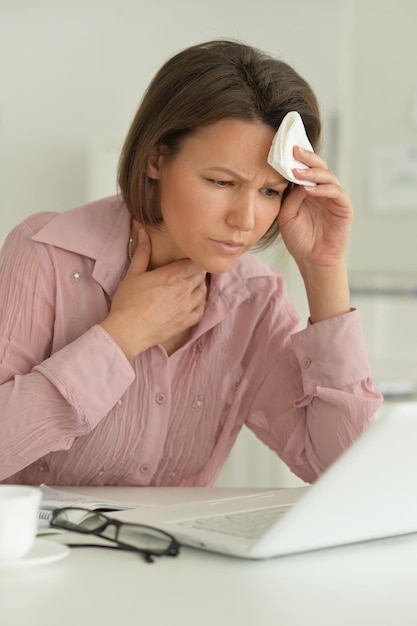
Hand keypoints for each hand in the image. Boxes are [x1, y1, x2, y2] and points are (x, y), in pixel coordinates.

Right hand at [100, 230, 206, 359]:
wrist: (127, 331)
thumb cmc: (127, 302)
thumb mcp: (133, 273)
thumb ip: (142, 252)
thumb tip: (143, 233)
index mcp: (173, 276)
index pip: (195, 262)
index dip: (192, 259)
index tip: (185, 260)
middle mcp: (184, 290)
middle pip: (201, 275)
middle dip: (196, 271)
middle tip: (186, 271)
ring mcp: (187, 307)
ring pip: (203, 291)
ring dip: (198, 286)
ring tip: (188, 285)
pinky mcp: (187, 322)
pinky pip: (201, 309)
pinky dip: (199, 303)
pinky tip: (190, 301)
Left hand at [277, 146, 352, 272]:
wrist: (312, 260)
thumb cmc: (299, 239)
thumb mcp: (287, 215)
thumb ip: (290, 196)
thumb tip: (295, 178)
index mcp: (308, 189)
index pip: (304, 168)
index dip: (296, 158)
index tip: (284, 148)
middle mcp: (322, 190)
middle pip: (318, 166)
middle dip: (306, 158)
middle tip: (293, 151)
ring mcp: (334, 197)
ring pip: (328, 176)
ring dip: (313, 173)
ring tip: (298, 173)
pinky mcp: (344, 207)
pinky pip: (336, 192)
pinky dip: (323, 189)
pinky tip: (310, 190)